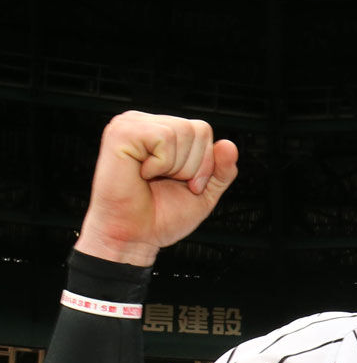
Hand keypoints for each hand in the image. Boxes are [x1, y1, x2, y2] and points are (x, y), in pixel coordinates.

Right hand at [75, 111, 238, 265]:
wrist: (135, 237)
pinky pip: (163, 137)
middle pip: (197, 130)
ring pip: (182, 132)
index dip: (204, 163)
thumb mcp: (204, 193)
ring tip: (154, 179)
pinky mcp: (121, 132)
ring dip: (175, 167)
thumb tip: (230, 146)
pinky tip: (143, 174)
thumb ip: (221, 170)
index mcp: (163, 134)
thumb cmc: (160, 217)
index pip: (202, 130)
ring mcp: (132, 125)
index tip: (186, 184)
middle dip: (192, 167)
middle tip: (167, 183)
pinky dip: (160, 164)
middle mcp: (147, 125)